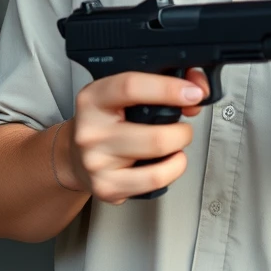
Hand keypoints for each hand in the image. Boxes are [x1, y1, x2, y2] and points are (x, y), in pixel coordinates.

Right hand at [66, 69, 209, 202]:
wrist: (73, 156)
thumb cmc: (108, 121)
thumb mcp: (124, 94)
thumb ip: (162, 83)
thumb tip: (197, 88)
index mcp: (94, 98)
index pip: (131, 87)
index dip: (169, 88)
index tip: (193, 93)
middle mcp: (91, 131)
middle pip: (155, 135)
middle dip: (183, 131)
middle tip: (182, 128)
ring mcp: (97, 163)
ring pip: (159, 159)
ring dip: (179, 150)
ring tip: (175, 143)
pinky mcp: (107, 187)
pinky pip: (155, 181)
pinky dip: (172, 170)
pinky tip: (167, 162)